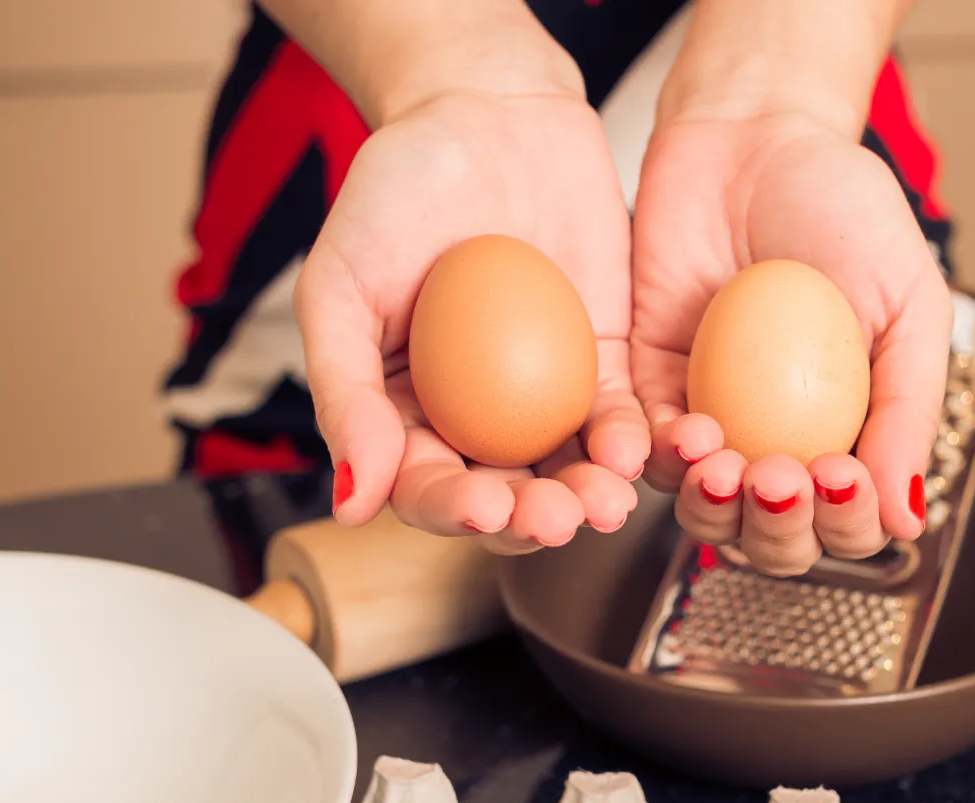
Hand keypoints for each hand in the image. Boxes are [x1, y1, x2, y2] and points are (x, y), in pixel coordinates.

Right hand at [296, 88, 646, 553]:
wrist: (481, 109)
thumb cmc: (394, 190)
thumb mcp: (339, 287)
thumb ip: (342, 394)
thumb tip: (350, 504)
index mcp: (403, 417)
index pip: (427, 490)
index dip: (454, 511)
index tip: (481, 506)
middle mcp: (474, 421)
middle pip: (505, 498)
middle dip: (530, 521)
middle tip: (554, 518)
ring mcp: (543, 398)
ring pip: (568, 473)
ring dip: (588, 498)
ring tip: (604, 503)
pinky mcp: (604, 364)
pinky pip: (618, 419)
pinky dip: (629, 442)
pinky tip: (635, 451)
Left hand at [631, 108, 951, 576]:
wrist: (753, 136)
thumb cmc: (840, 208)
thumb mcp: (907, 302)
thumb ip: (911, 406)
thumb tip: (910, 516)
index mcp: (850, 434)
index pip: (849, 523)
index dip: (846, 523)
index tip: (845, 475)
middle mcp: (779, 441)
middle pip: (773, 539)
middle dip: (778, 529)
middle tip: (785, 476)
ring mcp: (712, 421)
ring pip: (704, 512)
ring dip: (717, 506)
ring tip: (730, 460)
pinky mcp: (645, 390)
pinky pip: (644, 453)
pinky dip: (663, 458)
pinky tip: (687, 430)